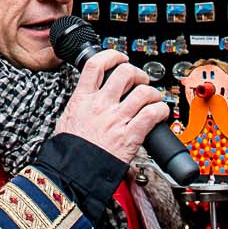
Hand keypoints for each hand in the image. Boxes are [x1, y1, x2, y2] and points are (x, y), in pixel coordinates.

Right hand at [55, 47, 167, 163]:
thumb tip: (87, 99)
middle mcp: (101, 105)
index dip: (112, 55)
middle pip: (125, 72)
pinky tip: (160, 114)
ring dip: (152, 92)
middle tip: (140, 81)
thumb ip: (80, 105)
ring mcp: (117, 119)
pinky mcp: (130, 135)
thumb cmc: (69, 150)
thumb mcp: (67, 118)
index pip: (96, 65)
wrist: (72, 173)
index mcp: (83, 99)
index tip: (120, 58)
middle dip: (137, 73)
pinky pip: (152, 114)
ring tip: (152, 98)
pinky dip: (161, 110)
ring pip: (143, 91)